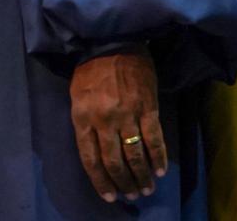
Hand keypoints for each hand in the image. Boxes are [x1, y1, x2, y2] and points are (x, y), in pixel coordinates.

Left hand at [70, 49, 166, 202]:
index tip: (109, 196)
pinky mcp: (148, 108)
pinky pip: (154, 140)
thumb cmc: (91, 68)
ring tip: (146, 189)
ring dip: (142, 177)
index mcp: (82, 116)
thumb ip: (84, 122)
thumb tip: (95, 151)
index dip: (100, 182)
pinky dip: (158, 158)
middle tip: (131, 195)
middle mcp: (103, 119)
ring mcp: (127, 114)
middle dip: (123, 184)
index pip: (90, 159)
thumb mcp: (77, 95)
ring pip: (135, 156)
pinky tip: (160, 170)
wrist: (112, 41)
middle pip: (114, 162)